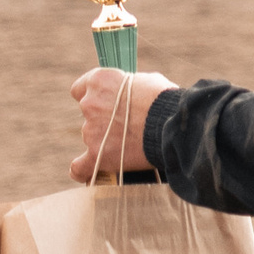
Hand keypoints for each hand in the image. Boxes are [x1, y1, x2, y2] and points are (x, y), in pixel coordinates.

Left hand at [70, 66, 177, 182]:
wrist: (173, 125)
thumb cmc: (165, 100)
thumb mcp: (147, 81)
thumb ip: (129, 88)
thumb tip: (130, 96)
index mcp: (100, 81)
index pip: (80, 88)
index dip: (93, 96)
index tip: (103, 101)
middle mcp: (90, 104)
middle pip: (89, 114)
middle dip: (105, 119)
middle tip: (128, 124)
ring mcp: (91, 131)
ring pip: (92, 137)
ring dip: (106, 140)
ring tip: (130, 145)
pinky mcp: (96, 154)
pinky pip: (80, 167)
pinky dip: (83, 170)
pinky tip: (87, 172)